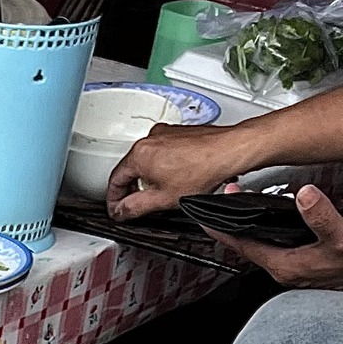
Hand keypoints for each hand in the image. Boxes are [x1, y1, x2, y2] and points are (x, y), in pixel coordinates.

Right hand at [107, 123, 239, 217]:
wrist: (229, 151)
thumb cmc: (203, 169)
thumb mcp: (162, 199)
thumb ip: (134, 208)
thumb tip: (121, 211)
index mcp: (139, 154)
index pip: (115, 180)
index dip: (113, 200)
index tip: (117, 210)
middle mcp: (150, 138)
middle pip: (130, 168)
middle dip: (131, 189)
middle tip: (134, 206)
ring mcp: (165, 133)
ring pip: (146, 160)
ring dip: (147, 178)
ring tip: (159, 193)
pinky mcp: (179, 133)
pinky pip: (161, 152)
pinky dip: (162, 166)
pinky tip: (174, 178)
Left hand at [217, 183, 342, 288]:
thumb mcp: (339, 238)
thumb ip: (320, 217)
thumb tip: (304, 196)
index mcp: (283, 265)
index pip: (243, 246)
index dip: (223, 231)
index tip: (207, 217)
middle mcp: (284, 269)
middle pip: (249, 245)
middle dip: (236, 223)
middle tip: (229, 199)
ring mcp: (293, 268)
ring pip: (264, 245)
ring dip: (254, 226)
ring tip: (247, 205)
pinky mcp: (303, 264)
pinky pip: (279, 245)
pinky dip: (272, 230)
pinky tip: (276, 221)